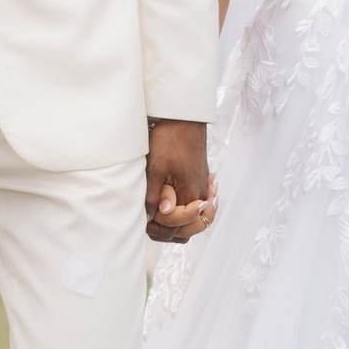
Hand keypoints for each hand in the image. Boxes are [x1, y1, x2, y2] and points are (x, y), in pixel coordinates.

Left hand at [145, 118, 212, 241]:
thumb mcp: (155, 168)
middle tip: (150, 220)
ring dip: (176, 223)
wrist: (184, 118)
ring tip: (157, 214)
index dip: (157, 226)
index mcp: (191, 196)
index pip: (175, 228)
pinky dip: (183, 212)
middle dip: (168, 229)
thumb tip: (151, 217)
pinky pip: (194, 208)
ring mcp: (202, 190)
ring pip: (192, 221)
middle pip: (187, 230)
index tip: (146, 217)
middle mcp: (201, 197)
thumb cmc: (170, 139)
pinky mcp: (200, 182)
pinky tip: (169, 204)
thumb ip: (154, 196)